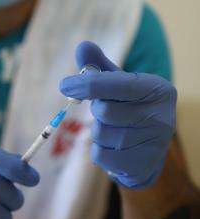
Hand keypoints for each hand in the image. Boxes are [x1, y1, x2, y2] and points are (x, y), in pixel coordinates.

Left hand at [60, 41, 176, 188]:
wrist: (150, 147)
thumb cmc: (131, 110)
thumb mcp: (120, 85)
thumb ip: (101, 67)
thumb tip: (82, 46)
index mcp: (156, 89)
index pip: (115, 84)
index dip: (86, 84)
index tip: (64, 85)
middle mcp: (160, 116)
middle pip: (104, 112)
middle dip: (97, 111)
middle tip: (106, 111)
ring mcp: (153, 144)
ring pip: (101, 135)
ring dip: (99, 132)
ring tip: (115, 130)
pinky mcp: (141, 165)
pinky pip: (101, 155)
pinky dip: (99, 150)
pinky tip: (114, 147)